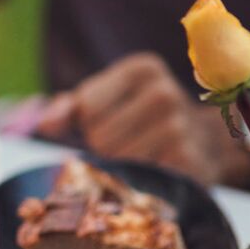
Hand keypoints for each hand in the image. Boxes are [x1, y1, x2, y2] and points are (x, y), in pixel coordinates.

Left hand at [34, 52, 249, 186]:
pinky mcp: (189, 161)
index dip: (88, 123)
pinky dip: (139, 180)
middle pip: (99, 137)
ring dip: (120, 165)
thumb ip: (68, 107)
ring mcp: (181, 127)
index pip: (85, 107)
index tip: (111, 120)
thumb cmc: (139, 117)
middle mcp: (166, 92)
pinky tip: (155, 169)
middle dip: (103, 146)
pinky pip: (140, 178)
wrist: (205, 141)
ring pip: (117, 160)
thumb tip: (44, 124)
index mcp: (142, 68)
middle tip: (128, 142)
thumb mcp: (105, 100)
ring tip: (141, 154)